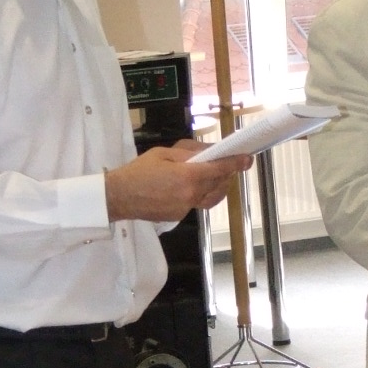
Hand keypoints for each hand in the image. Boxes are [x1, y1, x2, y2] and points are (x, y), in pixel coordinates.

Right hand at [104, 142, 250, 220]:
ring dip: (218, 186)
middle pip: (219, 184)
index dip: (235, 163)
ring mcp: (186, 208)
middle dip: (227, 174)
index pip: (219, 169)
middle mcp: (191, 195)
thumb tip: (210, 151)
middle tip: (230, 163)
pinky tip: (194, 185)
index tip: (247, 159)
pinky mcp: (180, 215)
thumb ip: (189, 153)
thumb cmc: (138, 171)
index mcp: (188, 177)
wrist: (119, 197)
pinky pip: (198, 203)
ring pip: (211, 197)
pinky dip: (201, 193)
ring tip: (217, 175)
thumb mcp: (164, 153)